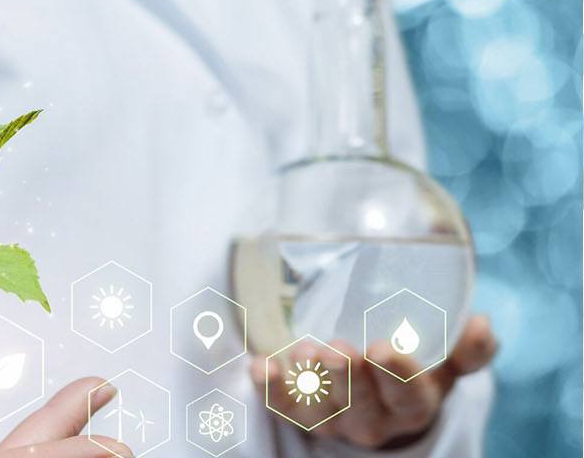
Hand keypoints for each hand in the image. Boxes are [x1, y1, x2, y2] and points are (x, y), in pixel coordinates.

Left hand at [250, 315, 497, 448]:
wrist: (377, 403)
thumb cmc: (412, 375)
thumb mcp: (444, 366)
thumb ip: (466, 350)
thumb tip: (482, 322)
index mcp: (412, 406)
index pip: (408, 395)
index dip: (396, 373)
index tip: (383, 347)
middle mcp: (371, 420)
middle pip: (358, 405)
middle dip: (346, 376)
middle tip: (337, 348)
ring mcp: (332, 420)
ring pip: (318, 407)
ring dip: (308, 379)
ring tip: (304, 351)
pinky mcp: (299, 414)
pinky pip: (280, 406)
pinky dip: (268, 387)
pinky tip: (260, 364)